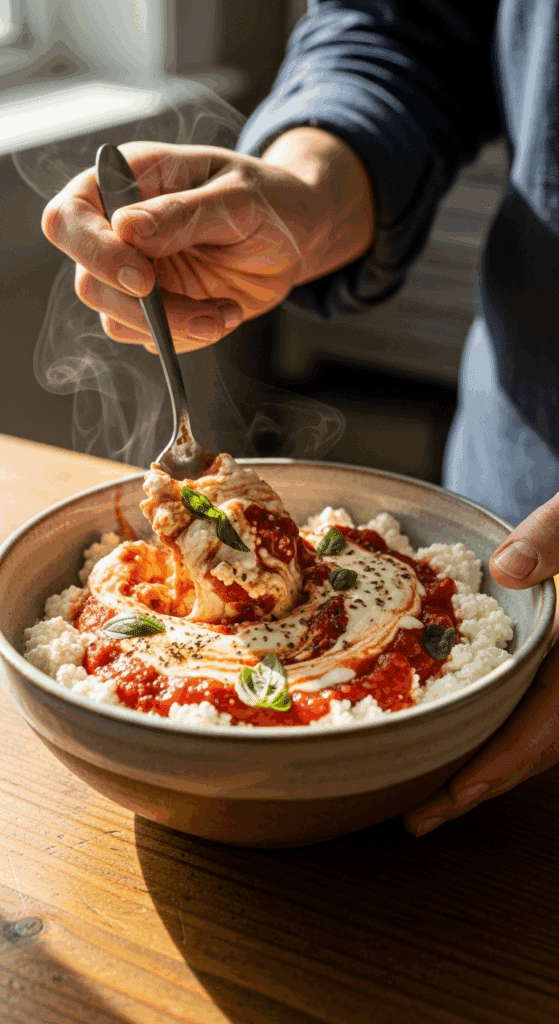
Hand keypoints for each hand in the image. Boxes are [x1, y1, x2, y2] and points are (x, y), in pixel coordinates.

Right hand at [41, 132, 373, 352]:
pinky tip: (224, 314)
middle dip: (144, 308)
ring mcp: (134, 275)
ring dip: (173, 328)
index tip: (144, 279)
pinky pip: (151, 340)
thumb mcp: (237, 198)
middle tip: (201, 312)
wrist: (298, 237)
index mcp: (127, 181)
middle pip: (88, 282)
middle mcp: (119, 230)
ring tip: (226, 312)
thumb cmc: (269, 200)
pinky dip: (189, 338)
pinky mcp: (156, 310)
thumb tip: (125, 227)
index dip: (95, 252)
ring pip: (115, 320)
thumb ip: (182, 214)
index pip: (69, 217)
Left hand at [403, 492, 558, 836]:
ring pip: (534, 740)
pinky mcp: (552, 671)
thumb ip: (554, 540)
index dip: (503, 761)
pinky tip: (456, 746)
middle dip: (480, 785)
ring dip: (485, 772)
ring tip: (430, 802)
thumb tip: (510, 568)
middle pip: (536, 747)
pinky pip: (526, 716)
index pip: (548, 723)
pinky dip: (494, 739)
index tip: (458, 793)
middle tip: (420, 817)